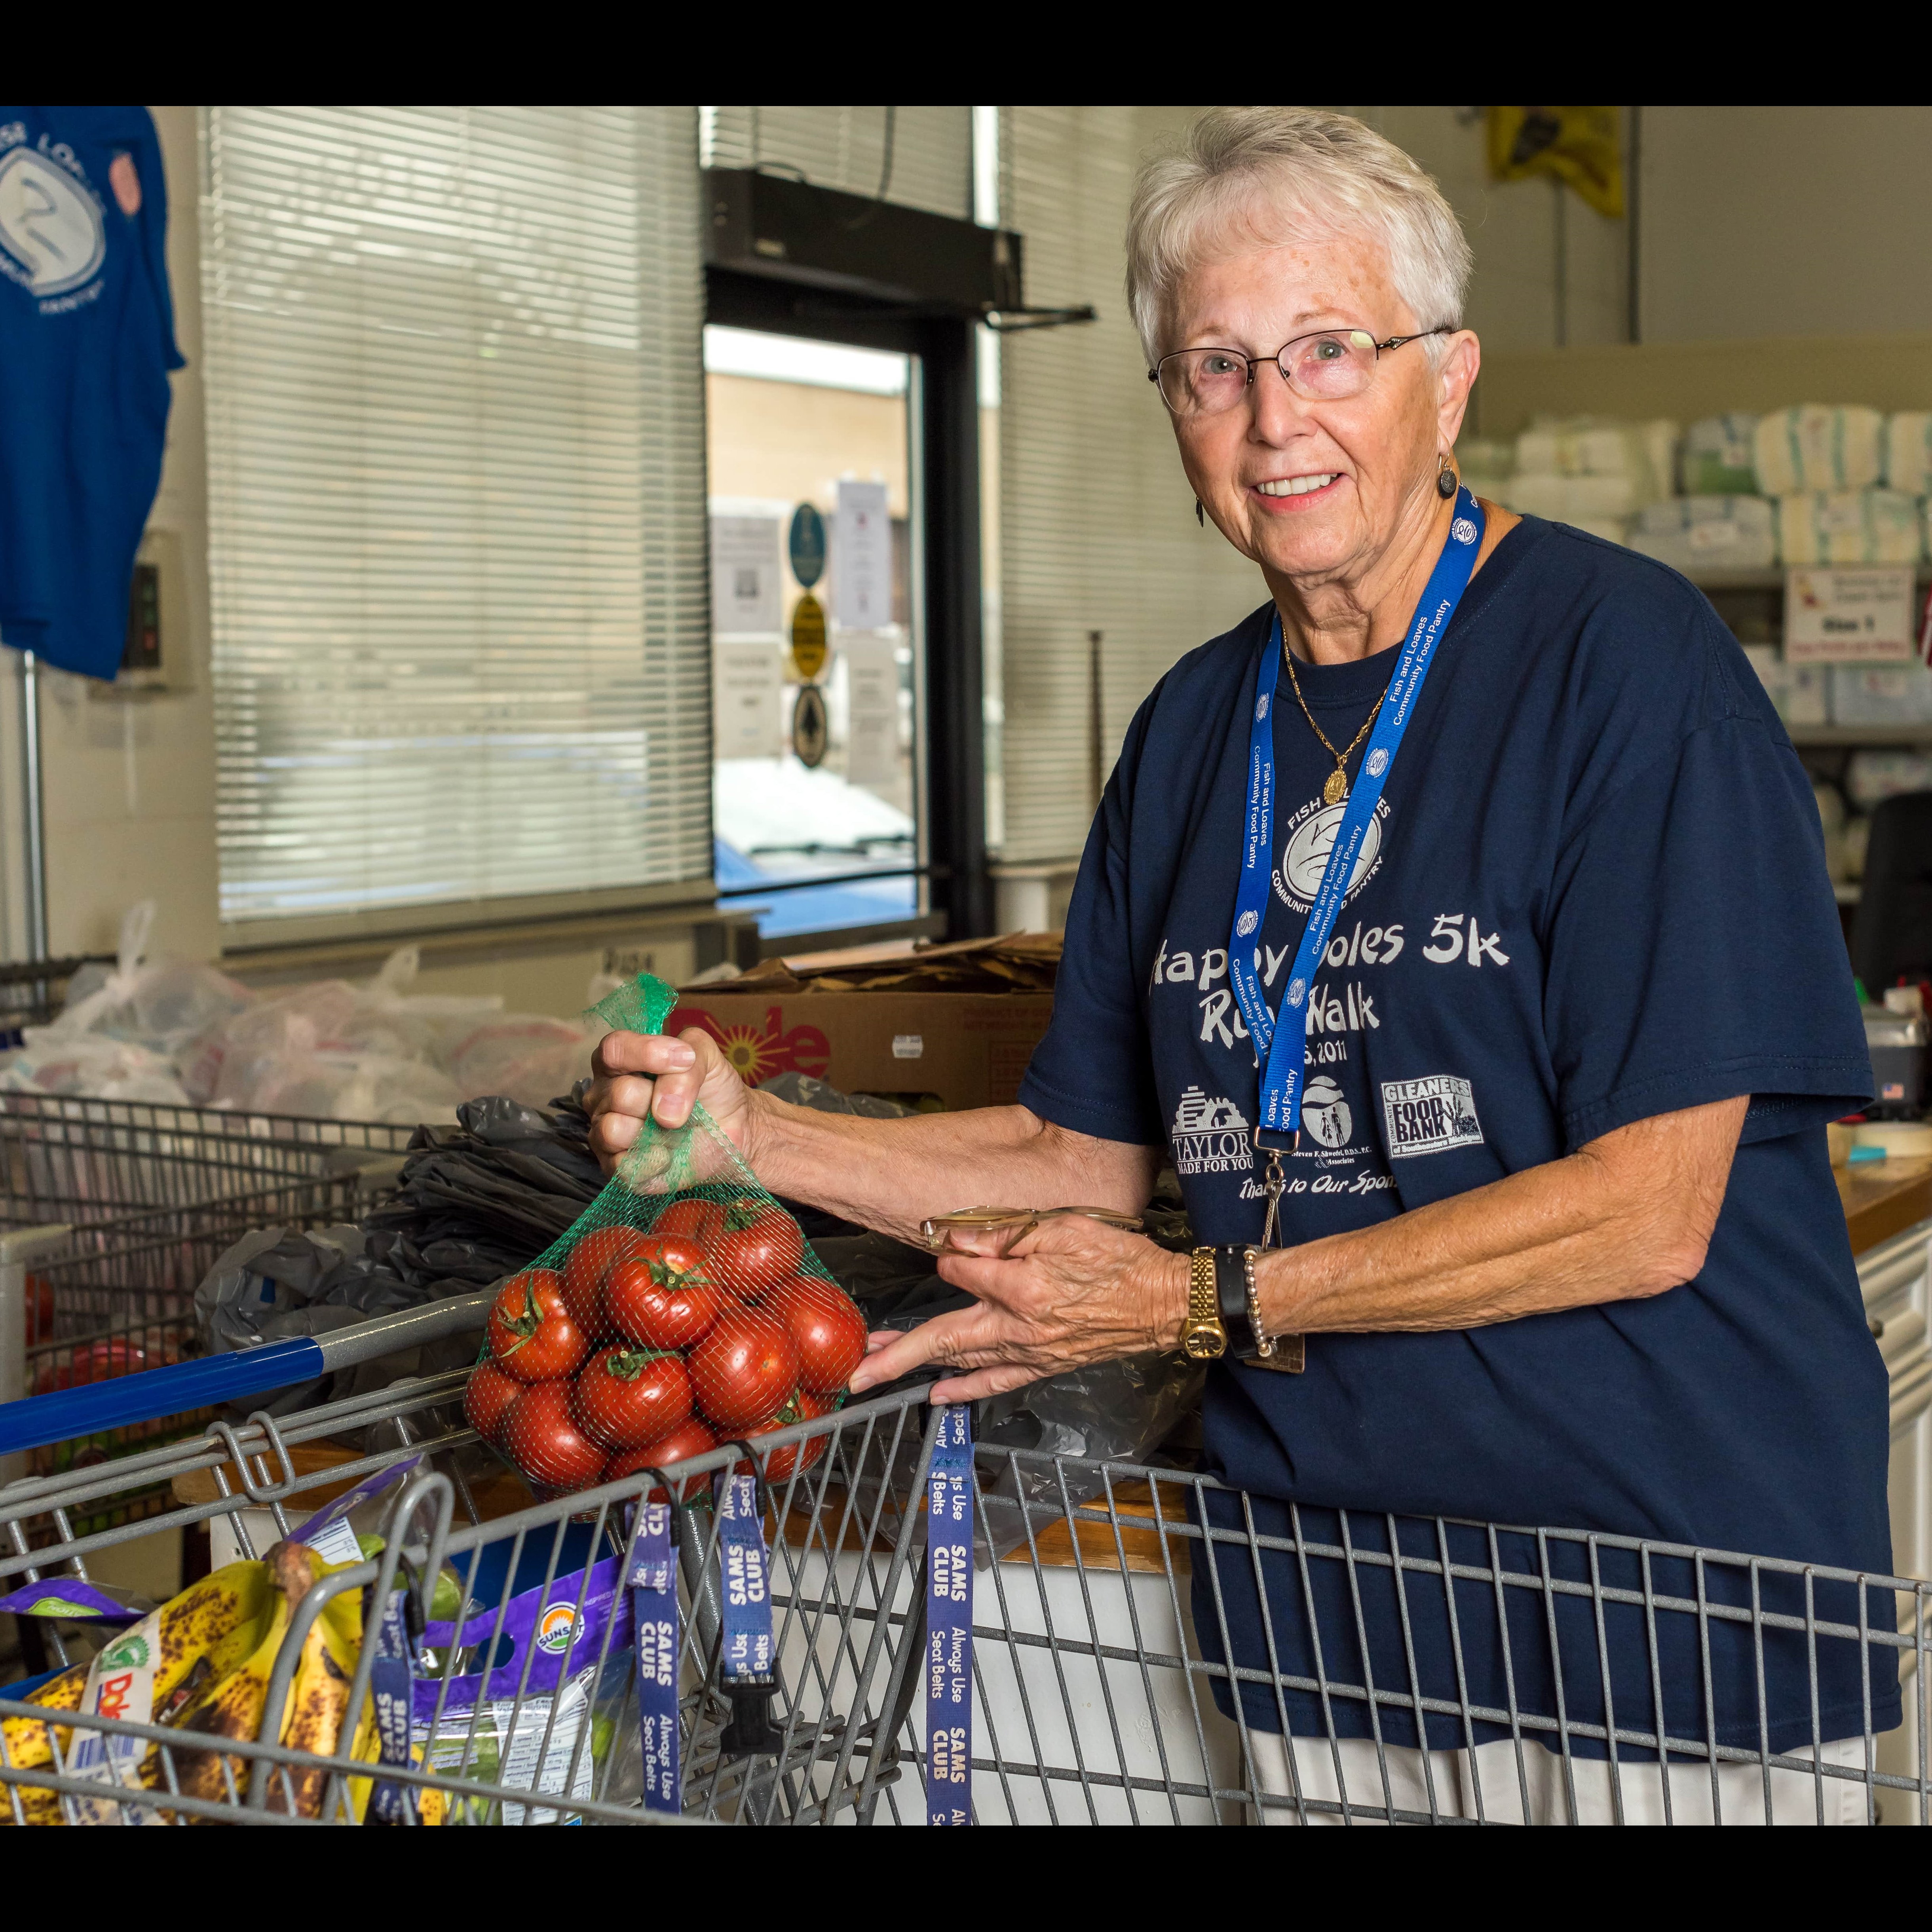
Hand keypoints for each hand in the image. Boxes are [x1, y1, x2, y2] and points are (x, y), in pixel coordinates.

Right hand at [585, 1028, 755, 1175]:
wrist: (731, 1131)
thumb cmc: (711, 1090)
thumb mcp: (708, 1056)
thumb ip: (691, 1054)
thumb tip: (666, 1101)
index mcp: (620, 1061)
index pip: (613, 1049)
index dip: (646, 1053)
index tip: (684, 1060)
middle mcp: (605, 1095)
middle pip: (620, 1092)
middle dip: (660, 1099)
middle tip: (680, 1106)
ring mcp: (605, 1133)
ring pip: (613, 1129)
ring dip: (653, 1131)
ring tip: (673, 1129)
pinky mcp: (616, 1168)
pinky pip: (624, 1166)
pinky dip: (656, 1161)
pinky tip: (670, 1154)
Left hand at [849, 1215, 1188, 1403]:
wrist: (1163, 1301)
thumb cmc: (1119, 1258)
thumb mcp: (1063, 1227)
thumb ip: (1006, 1235)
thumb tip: (954, 1243)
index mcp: (1023, 1288)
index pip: (961, 1270)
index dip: (953, 1255)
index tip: (955, 1244)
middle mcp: (1020, 1328)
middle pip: (943, 1337)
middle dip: (896, 1355)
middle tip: (857, 1370)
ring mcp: (1031, 1352)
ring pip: (962, 1361)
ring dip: (917, 1367)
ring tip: (877, 1369)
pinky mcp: (1043, 1365)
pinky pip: (995, 1382)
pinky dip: (963, 1389)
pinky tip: (938, 1394)